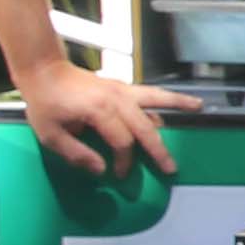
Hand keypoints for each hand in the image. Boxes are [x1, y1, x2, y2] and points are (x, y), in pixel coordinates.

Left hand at [19, 59, 201, 178]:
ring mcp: (122, 89)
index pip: (122, 141)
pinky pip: (150, 93)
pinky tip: (181, 102)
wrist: (44, 70)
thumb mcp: (50, 135)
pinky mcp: (122, 86)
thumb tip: (101, 170)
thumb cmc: (45, 103)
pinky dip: (167, 98)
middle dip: (158, 150)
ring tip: (199, 107)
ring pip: (157, 98)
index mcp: (99, 110)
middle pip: (145, 126)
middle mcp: (116, 98)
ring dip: (179, 103)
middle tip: (171, 168)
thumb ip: (76, 154)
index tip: (119, 174)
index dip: (123, 161)